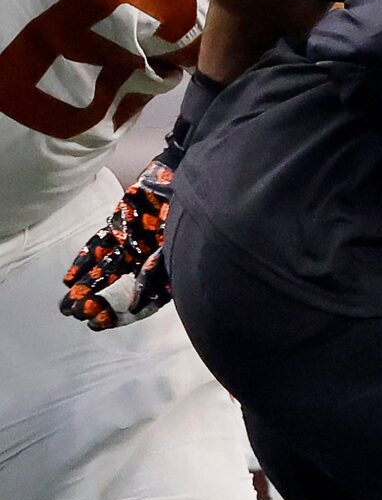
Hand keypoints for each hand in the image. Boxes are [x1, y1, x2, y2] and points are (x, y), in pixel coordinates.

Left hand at [60, 139, 181, 329]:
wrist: (189, 176)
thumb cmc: (195, 214)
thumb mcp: (180, 249)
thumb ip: (159, 278)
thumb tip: (136, 305)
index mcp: (173, 268)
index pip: (146, 301)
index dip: (122, 314)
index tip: (98, 323)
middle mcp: (153, 258)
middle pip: (121, 287)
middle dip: (98, 302)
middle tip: (75, 313)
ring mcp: (135, 241)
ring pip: (106, 269)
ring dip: (87, 286)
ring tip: (67, 304)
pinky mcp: (121, 224)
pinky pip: (98, 246)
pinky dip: (84, 262)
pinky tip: (69, 278)